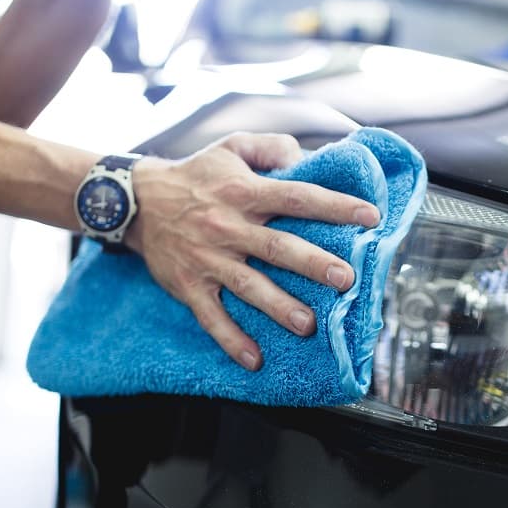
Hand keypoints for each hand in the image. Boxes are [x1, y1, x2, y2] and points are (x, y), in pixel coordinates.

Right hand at [124, 132, 380, 370]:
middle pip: (277, 247)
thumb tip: (306, 159)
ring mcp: (208, 259)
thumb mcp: (232, 147)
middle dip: (313, 263)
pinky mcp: (190, 286)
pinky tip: (254, 359)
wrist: (136, 201)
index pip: (297, 197)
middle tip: (345, 279)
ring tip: (307, 325)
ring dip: (278, 307)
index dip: (335, 205)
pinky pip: (211, 316)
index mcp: (244, 192)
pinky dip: (231, 339)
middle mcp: (228, 226)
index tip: (371, 217)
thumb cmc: (195, 175)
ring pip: (248, 286)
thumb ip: (272, 148)